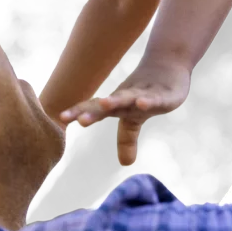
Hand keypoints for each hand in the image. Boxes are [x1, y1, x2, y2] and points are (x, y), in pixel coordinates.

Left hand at [61, 60, 191, 165]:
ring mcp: (145, 95)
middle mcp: (127, 98)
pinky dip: (147, 101)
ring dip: (116, 100)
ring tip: (105, 103)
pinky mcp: (164, 95)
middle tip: (79, 120)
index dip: (79, 113)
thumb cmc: (146, 93)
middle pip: (107, 105)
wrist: (170, 66)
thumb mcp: (136, 119)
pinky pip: (154, 99)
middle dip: (93, 112)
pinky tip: (141, 103)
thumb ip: (128, 139)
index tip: (61, 117)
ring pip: (128, 97)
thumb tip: (125, 164)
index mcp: (118, 105)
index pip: (95, 109)